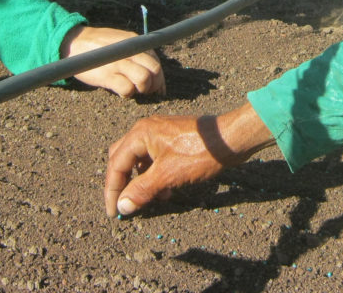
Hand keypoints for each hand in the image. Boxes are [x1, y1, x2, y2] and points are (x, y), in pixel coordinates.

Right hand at [60, 25, 164, 97]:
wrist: (74, 42)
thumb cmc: (99, 46)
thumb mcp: (121, 41)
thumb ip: (135, 51)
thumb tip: (151, 70)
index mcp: (134, 42)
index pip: (156, 60)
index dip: (159, 77)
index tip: (158, 88)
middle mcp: (129, 51)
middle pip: (154, 70)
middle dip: (154, 84)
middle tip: (147, 91)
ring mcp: (118, 63)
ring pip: (144, 78)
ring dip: (142, 89)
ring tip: (134, 90)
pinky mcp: (107, 75)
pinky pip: (127, 88)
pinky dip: (128, 93)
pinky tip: (122, 92)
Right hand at [104, 102, 273, 216]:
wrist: (230, 138)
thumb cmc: (199, 153)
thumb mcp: (167, 175)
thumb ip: (141, 190)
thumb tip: (122, 205)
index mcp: (140, 134)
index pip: (116, 165)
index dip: (112, 191)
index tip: (113, 213)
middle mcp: (146, 129)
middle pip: (122, 159)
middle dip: (123, 183)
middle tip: (124, 205)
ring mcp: (159, 133)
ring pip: (139, 160)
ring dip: (141, 181)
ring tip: (150, 200)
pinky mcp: (172, 138)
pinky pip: (154, 158)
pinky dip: (154, 175)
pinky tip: (166, 191)